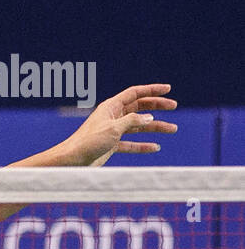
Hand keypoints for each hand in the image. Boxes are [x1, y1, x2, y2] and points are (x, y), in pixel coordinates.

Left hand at [60, 84, 177, 166]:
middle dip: (157, 106)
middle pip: (139, 107)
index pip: (134, 93)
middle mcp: (112, 117)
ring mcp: (112, 131)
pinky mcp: (111, 145)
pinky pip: (131, 143)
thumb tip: (150, 117)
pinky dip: (143, 145)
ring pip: (138, 126)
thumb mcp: (113, 128)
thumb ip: (132, 121)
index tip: (168, 88)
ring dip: (155, 127)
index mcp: (111, 107)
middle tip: (173, 106)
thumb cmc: (89, 141)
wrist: (73, 160)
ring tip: (172, 129)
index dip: (151, 90)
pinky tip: (155, 147)